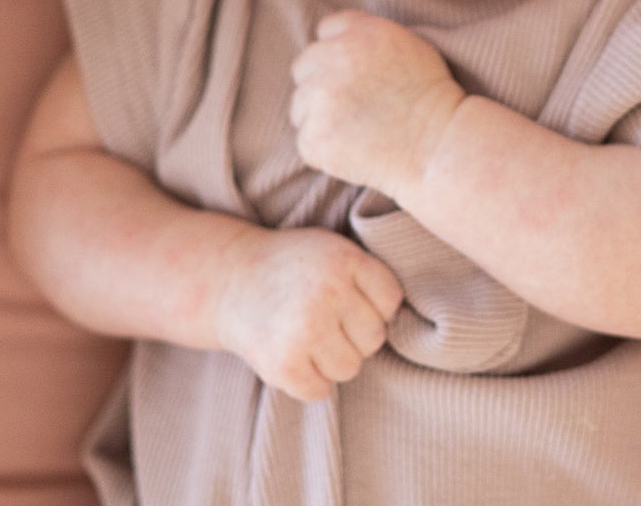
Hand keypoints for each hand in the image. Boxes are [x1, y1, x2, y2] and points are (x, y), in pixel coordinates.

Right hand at [215, 225, 402, 401]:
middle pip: (374, 339)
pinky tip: (293, 355)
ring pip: (350, 369)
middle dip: (354, 335)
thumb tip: (411, 316)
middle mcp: (327, 292)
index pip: (391, 301)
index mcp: (344, 259)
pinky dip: (308, 381)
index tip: (350, 301)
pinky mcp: (283, 364)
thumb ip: (367, 274)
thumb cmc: (293, 267)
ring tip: (308, 336)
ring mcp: (304, 329)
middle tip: (326, 321)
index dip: (374, 306)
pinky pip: (320, 391)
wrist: (229, 280)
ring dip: (332, 360)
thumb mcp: (332, 249)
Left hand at [290, 9, 465, 198]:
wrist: (438, 145)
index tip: (352, 71)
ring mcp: (320, 98)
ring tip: (355, 128)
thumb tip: (333, 38)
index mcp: (359, 33)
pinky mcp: (314, 136)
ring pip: (300, 104)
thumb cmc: (430, 96)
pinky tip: (352, 148)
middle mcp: (335, 58)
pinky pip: (305, 138)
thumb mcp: (408, 43)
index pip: (326, 29)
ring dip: (319, 115)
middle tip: (352, 104)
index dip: (338, 50)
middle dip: (321, 81)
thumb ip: (366, 33)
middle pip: (304, 65)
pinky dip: (323, 146)